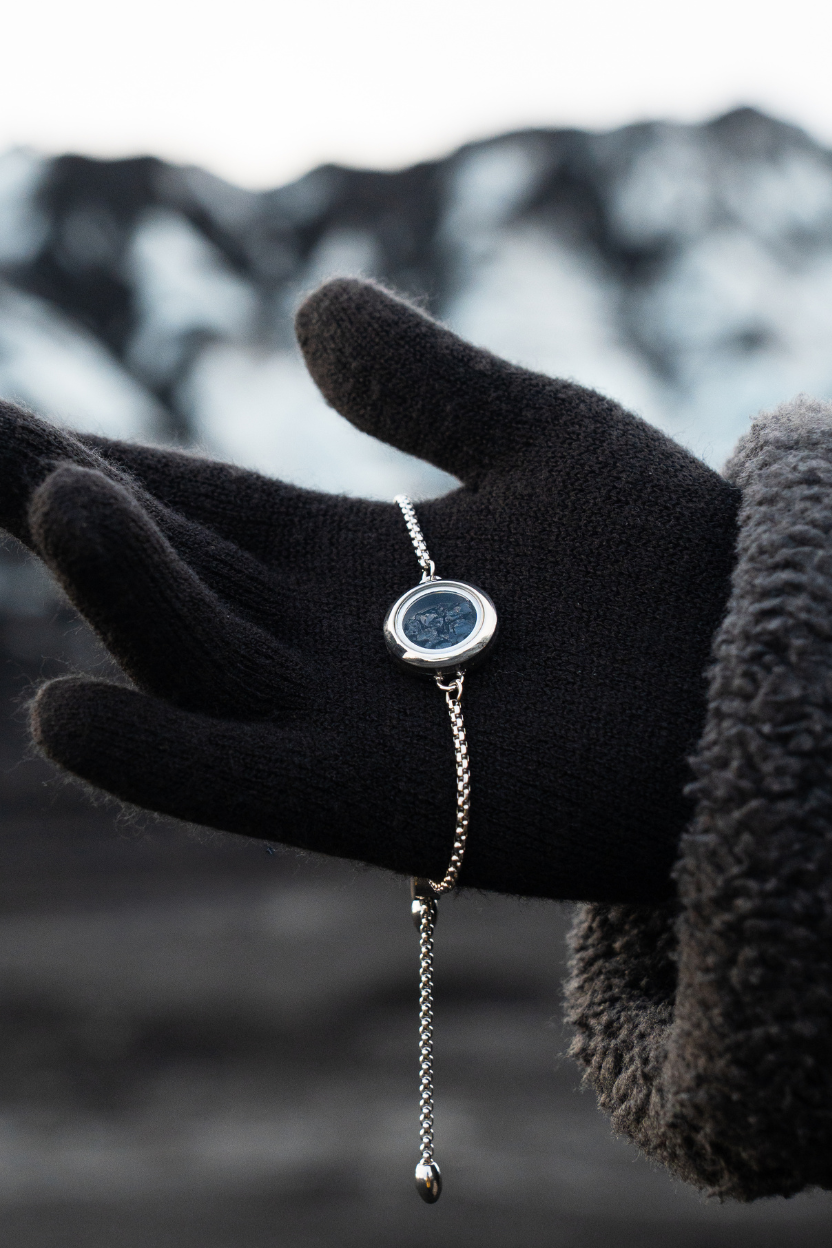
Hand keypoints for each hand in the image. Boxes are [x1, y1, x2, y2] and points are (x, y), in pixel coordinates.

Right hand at [1, 279, 738, 902]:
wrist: (760, 673)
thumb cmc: (669, 562)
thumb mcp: (545, 432)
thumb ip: (427, 379)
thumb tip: (311, 305)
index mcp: (350, 561)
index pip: (197, 505)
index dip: (100, 461)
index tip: (8, 418)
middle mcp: (325, 647)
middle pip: (169, 574)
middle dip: (66, 508)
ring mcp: (348, 729)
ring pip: (198, 664)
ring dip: (122, 593)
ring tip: (60, 493)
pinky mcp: (389, 809)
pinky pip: (251, 789)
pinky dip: (162, 761)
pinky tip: (68, 715)